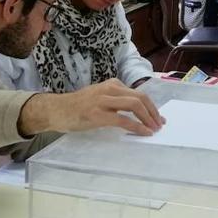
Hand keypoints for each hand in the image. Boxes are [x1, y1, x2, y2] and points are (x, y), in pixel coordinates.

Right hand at [19, 78, 164, 136]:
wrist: (56, 110)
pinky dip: (136, 127)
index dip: (152, 106)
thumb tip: (137, 112)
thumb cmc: (78, 107)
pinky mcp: (97, 114)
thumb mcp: (100, 97)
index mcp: (112, 84)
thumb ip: (116, 101)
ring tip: (154, 129)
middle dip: (153, 112)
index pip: (138, 93)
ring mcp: (103, 101)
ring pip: (134, 105)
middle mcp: (109, 89)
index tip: (158, 117)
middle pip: (140, 97)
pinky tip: (143, 133)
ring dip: (148, 118)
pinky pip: (123, 120)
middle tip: (160, 124)